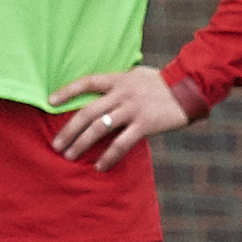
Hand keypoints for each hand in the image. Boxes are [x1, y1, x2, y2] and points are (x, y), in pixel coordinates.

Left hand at [51, 65, 190, 168]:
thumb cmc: (162, 83)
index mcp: (118, 80)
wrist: (191, 87)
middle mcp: (121, 94)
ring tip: (69, 156)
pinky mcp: (145, 125)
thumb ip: (118, 85)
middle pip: (87, 112)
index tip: (50, 101)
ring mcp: (132, 109)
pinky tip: (99, 166)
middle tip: (56, 145)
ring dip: (81, 144)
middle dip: (68, 130)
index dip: (67, 91)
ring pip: (99, 129)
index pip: (86, 82)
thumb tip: (100, 94)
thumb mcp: (137, 76)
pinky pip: (121, 143)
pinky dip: (108, 156)